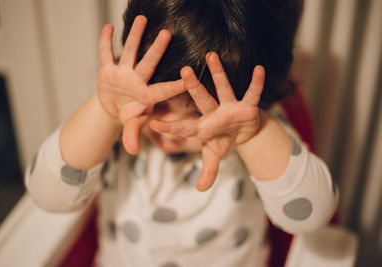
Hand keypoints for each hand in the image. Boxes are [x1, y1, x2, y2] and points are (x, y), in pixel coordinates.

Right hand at [97, 16, 184, 153]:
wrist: (114, 107)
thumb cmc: (129, 115)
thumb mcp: (131, 125)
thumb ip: (132, 135)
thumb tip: (133, 151)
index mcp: (148, 95)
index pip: (163, 89)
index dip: (175, 84)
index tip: (188, 74)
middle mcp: (138, 80)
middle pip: (149, 63)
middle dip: (157, 50)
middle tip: (167, 34)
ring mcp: (124, 73)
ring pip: (130, 52)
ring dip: (134, 36)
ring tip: (142, 19)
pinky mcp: (108, 70)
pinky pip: (106, 54)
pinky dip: (105, 42)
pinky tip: (108, 27)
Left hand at [150, 52, 264, 190]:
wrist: (242, 132)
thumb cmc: (223, 140)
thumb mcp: (216, 156)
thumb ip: (209, 171)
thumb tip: (200, 189)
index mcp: (203, 126)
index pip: (184, 127)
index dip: (171, 127)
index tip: (153, 124)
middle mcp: (214, 112)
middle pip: (202, 99)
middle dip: (193, 87)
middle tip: (183, 71)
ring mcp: (230, 107)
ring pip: (223, 88)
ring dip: (219, 73)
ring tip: (211, 55)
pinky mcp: (247, 106)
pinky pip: (252, 93)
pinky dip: (257, 83)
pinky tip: (259, 69)